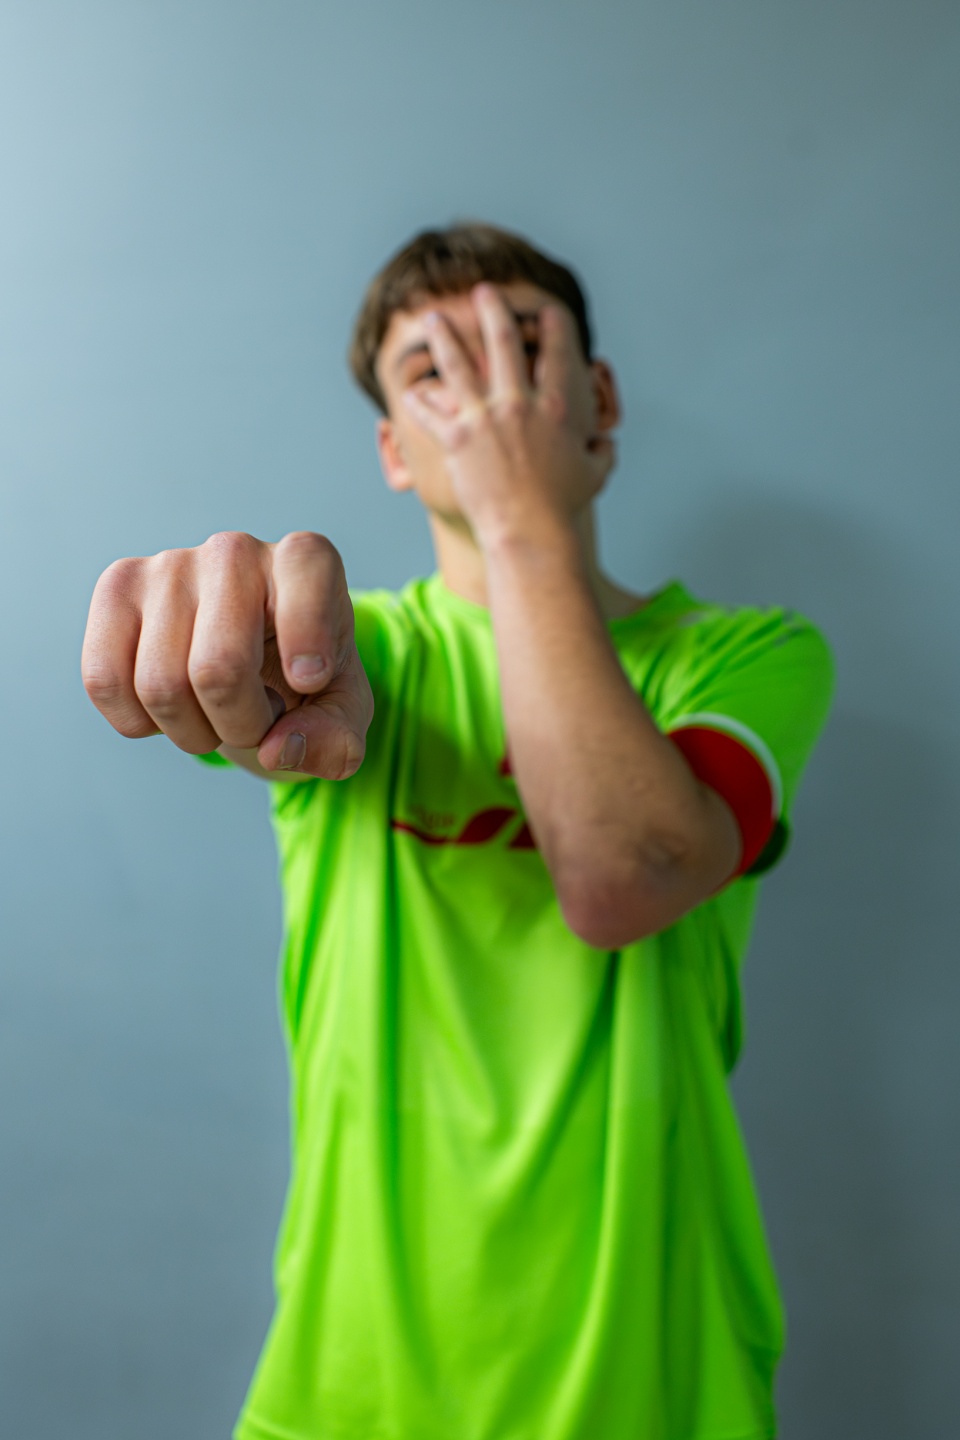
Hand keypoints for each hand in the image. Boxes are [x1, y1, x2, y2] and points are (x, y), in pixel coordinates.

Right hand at [81, 530, 373, 776]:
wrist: (251, 653)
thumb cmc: (303, 673)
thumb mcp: (341, 709)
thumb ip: (336, 737)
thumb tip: (278, 750)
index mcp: (306, 563)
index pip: (305, 578)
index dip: (309, 640)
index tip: (310, 680)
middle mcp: (236, 551)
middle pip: (218, 668)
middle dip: (241, 727)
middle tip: (259, 722)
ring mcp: (169, 565)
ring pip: (160, 685)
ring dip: (193, 732)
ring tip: (217, 710)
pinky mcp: (117, 589)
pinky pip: (105, 680)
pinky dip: (139, 722)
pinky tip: (171, 707)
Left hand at [400, 283, 615, 542]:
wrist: (529, 532)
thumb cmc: (562, 508)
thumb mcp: (594, 475)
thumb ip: (602, 452)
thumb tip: (606, 443)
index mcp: (557, 407)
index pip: (558, 351)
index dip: (553, 324)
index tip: (546, 309)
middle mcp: (520, 404)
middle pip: (503, 341)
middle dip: (493, 309)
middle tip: (484, 291)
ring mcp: (486, 419)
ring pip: (459, 364)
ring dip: (444, 337)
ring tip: (434, 319)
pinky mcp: (458, 439)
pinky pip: (432, 412)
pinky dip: (420, 402)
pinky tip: (411, 394)